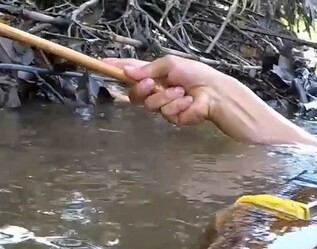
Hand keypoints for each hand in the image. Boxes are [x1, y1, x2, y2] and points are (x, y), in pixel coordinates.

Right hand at [102, 55, 224, 125]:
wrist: (214, 92)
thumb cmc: (195, 74)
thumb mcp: (170, 64)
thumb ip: (148, 69)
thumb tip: (127, 72)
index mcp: (154, 75)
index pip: (131, 71)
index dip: (117, 68)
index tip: (103, 63)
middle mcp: (155, 90)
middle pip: (134, 94)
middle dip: (141, 89)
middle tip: (152, 84)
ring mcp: (161, 105)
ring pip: (149, 104)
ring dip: (165, 96)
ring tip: (180, 92)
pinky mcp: (170, 117)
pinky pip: (164, 112)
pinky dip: (176, 105)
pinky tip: (188, 101)